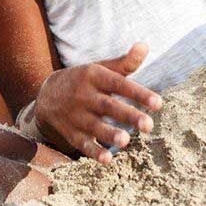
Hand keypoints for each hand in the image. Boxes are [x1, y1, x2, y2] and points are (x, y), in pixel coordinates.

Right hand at [33, 43, 161, 162]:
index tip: (158, 103)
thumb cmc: (83, 80)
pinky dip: (93, 152)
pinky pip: (81, 143)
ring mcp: (76, 115)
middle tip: (149, 126)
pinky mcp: (70, 132)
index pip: (119, 84)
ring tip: (126, 141)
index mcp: (94, 76)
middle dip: (128, 116)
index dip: (138, 93)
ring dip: (110, 134)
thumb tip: (145, 45)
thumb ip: (124, 63)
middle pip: (108, 106)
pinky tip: (107, 160)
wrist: (46, 94)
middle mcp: (84, 95)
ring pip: (94, 126)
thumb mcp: (100, 68)